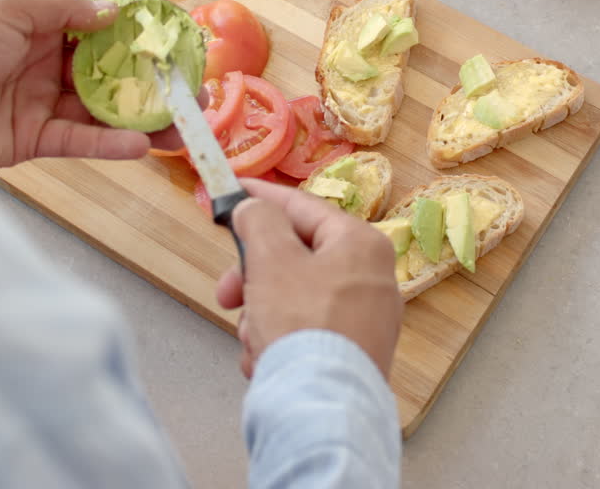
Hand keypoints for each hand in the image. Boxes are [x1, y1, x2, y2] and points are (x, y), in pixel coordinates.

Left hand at [0, 0, 182, 171]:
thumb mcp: (6, 9)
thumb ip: (62, 9)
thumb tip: (111, 11)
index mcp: (37, 27)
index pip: (97, 30)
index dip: (134, 37)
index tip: (170, 43)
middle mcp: (45, 65)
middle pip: (110, 74)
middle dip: (151, 82)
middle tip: (190, 90)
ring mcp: (42, 104)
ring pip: (103, 112)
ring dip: (142, 118)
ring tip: (181, 125)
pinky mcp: (33, 141)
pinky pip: (80, 142)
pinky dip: (110, 144)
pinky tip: (141, 143)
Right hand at [216, 179, 402, 379]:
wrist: (324, 409)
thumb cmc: (303, 326)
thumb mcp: (272, 258)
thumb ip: (259, 221)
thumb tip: (254, 208)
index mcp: (361, 244)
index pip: (303, 207)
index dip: (261, 197)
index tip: (232, 190)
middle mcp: (372, 278)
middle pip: (295, 259)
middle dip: (253, 279)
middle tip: (226, 294)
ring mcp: (365, 319)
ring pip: (293, 299)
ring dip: (261, 316)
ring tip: (255, 340)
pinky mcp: (353, 353)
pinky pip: (305, 331)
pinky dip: (279, 341)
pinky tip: (266, 360)